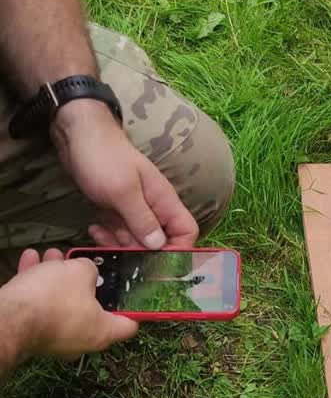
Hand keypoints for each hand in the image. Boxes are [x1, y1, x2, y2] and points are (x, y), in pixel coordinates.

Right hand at [1, 249, 137, 362]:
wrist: (8, 317)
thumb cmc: (53, 298)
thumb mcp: (81, 272)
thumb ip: (91, 269)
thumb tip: (86, 271)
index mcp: (103, 332)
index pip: (130, 324)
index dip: (135, 307)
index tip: (134, 293)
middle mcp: (81, 341)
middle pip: (92, 308)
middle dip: (85, 282)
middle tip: (83, 264)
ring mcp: (55, 339)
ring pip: (62, 303)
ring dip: (57, 277)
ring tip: (52, 255)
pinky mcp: (32, 333)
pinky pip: (40, 306)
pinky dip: (37, 285)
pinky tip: (31, 260)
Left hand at [51, 100, 198, 248]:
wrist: (77, 135)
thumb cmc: (104, 158)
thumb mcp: (123, 191)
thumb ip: (142, 220)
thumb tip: (159, 246)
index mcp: (164, 201)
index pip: (185, 232)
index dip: (177, 250)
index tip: (156, 262)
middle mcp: (153, 208)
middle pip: (159, 242)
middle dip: (140, 252)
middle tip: (117, 252)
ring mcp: (134, 209)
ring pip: (135, 239)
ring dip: (118, 244)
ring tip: (99, 235)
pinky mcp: (117, 210)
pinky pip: (118, 231)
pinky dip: (107, 235)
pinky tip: (94, 228)